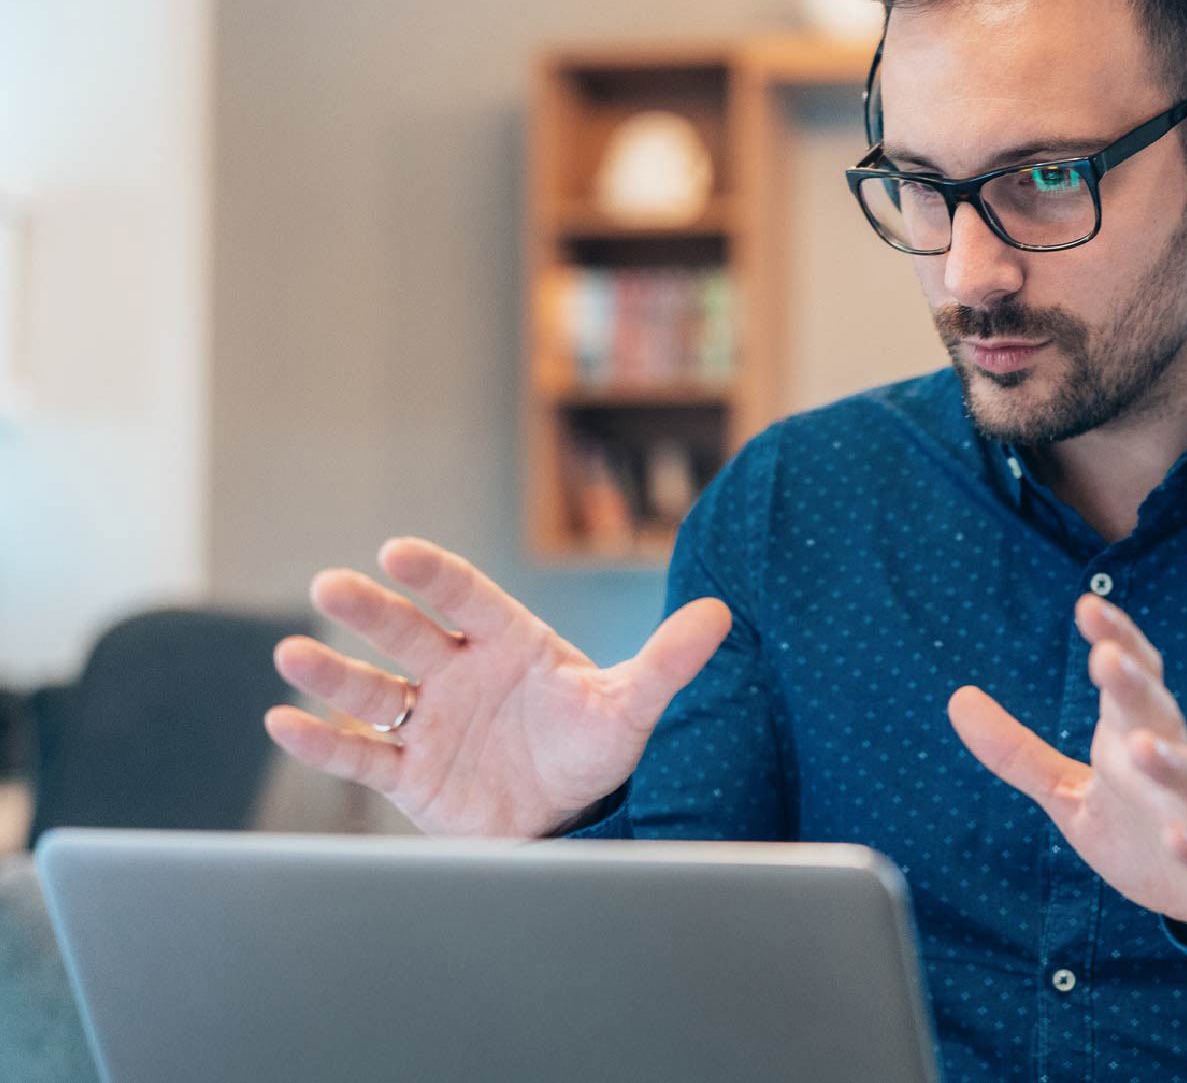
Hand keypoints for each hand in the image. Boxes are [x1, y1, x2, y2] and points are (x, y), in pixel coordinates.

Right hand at [262, 536, 730, 838]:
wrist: (570, 816)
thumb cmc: (595, 745)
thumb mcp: (631, 706)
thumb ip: (666, 662)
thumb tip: (720, 615)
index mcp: (509, 642)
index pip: (468, 598)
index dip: (435, 576)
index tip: (397, 551)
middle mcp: (458, 673)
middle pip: (409, 635)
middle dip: (370, 612)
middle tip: (330, 585)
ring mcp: (429, 721)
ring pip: (373, 692)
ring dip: (332, 673)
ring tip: (291, 653)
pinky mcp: (410, 773)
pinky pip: (362, 754)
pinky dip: (323, 742)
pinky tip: (285, 722)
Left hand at [947, 594, 1186, 959]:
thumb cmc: (1145, 829)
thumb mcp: (1073, 792)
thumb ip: (1020, 752)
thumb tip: (958, 698)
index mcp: (1137, 740)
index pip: (1132, 682)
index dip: (1117, 641)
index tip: (1087, 607)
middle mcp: (1177, 768)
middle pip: (1161, 717)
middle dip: (1136, 687)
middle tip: (1107, 657)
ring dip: (1171, 763)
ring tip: (1138, 746)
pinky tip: (1177, 837)